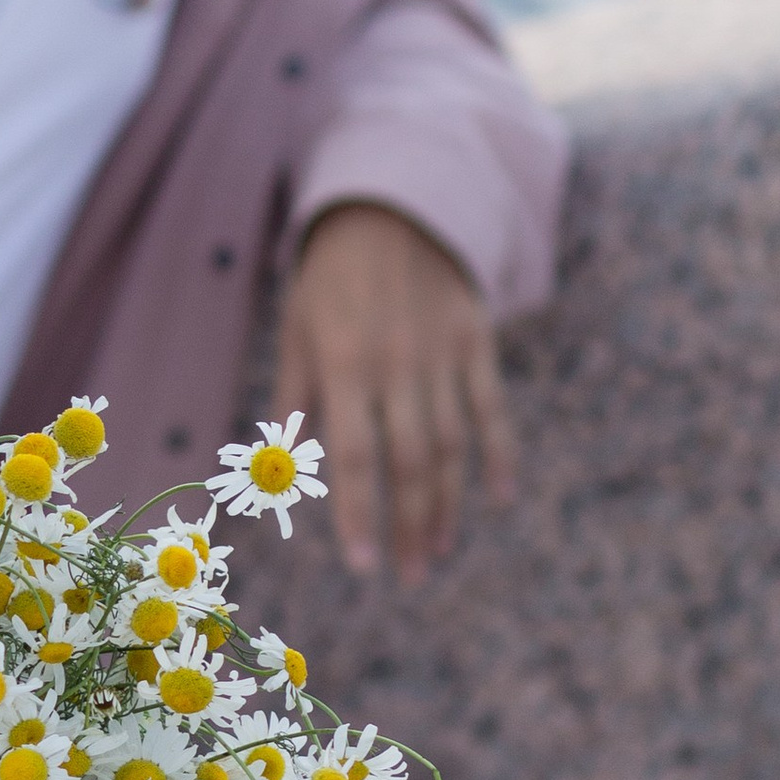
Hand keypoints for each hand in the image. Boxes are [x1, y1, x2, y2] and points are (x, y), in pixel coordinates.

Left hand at [274, 201, 514, 584]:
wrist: (395, 203)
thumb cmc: (330, 278)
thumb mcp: (297, 329)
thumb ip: (295, 400)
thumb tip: (280, 471)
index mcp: (344, 362)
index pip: (354, 456)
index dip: (359, 516)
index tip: (362, 567)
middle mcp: (397, 363)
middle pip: (411, 464)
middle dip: (409, 527)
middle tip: (409, 576)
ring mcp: (443, 353)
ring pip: (453, 446)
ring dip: (447, 505)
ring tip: (437, 551)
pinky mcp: (478, 341)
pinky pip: (493, 409)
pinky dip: (499, 456)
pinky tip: (498, 497)